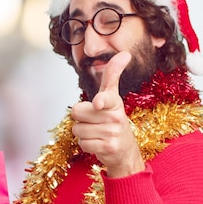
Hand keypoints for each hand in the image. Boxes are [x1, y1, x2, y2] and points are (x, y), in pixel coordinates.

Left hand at [71, 51, 144, 177]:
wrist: (125, 149)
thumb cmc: (113, 119)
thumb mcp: (113, 96)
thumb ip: (112, 75)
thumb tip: (125, 54)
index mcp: (114, 102)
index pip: (106, 97)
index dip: (100, 100)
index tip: (98, 103)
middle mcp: (116, 117)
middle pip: (77, 112)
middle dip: (81, 118)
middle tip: (95, 121)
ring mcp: (112, 133)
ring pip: (77, 129)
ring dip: (83, 132)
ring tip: (97, 133)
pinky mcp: (108, 148)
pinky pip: (82, 143)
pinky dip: (86, 144)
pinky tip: (98, 143)